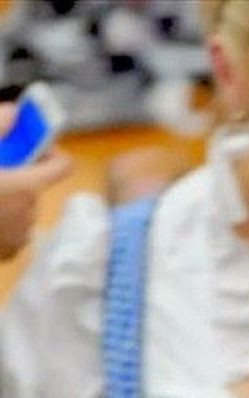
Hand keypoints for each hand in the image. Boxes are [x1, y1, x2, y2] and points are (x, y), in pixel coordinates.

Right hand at [0, 102, 71, 260]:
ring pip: (22, 207)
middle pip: (35, 186)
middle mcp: (30, 214)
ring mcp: (20, 237)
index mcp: (26, 187)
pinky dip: (0, 220)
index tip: (30, 146)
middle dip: (17, 174)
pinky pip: (11, 229)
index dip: (49, 152)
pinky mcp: (8, 253)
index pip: (63, 165)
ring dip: (7, 198)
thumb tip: (15, 112)